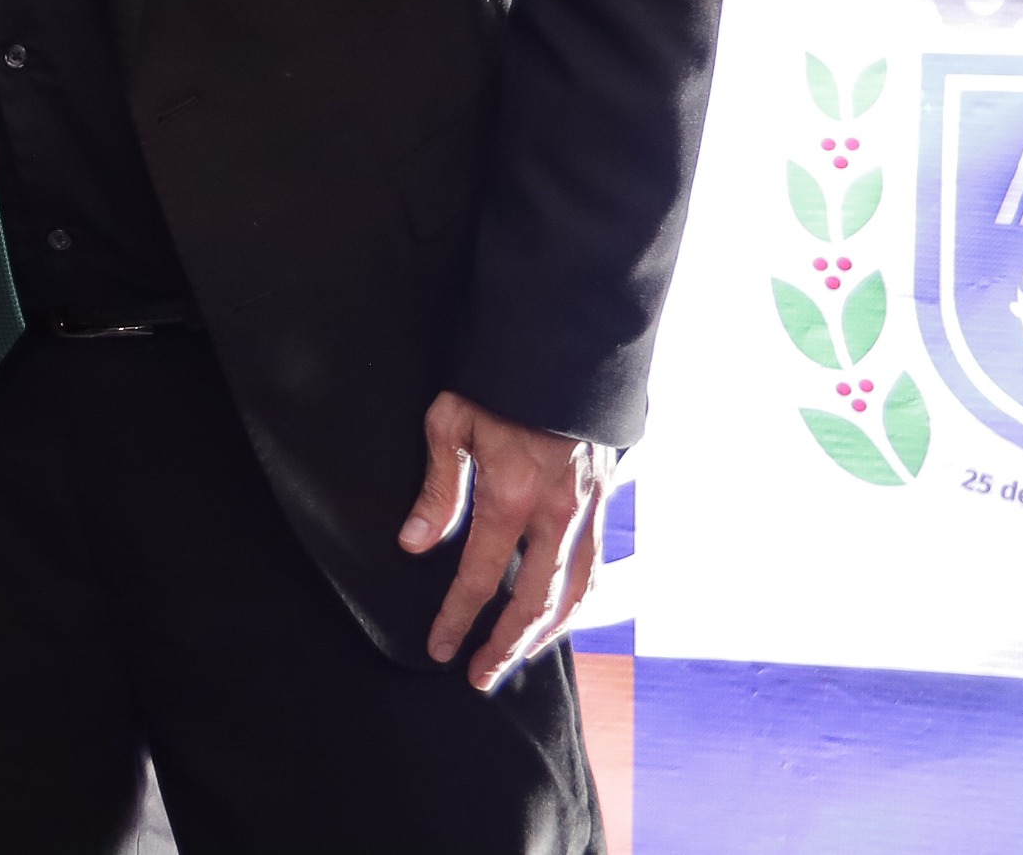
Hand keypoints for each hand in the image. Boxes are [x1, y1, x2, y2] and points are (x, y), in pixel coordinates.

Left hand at [402, 391, 612, 688]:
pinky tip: (559, 615)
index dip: (458, 616)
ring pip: (575, 592)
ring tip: (517, 656)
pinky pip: (594, 567)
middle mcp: (559, 513)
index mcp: (514, 495)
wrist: (564, 348)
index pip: (481, 574)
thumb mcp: (450, 421)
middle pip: (535, 601)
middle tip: (479, 675)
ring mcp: (589, 511)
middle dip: (506, 645)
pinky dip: (577, 601)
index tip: (440, 646)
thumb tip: (417, 542)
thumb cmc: (497, 382)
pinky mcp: (605, 502)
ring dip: (546, 632)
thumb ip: (438, 487)